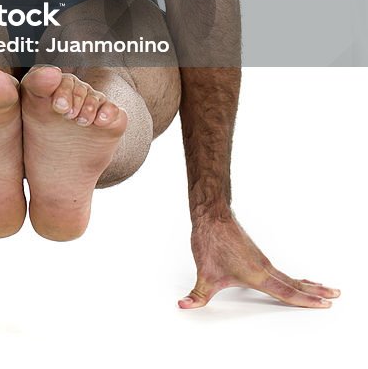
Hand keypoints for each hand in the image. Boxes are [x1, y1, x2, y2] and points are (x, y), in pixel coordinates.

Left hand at [179, 208, 340, 308]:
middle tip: (336, 295)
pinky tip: (295, 281)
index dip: (306, 300)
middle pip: (295, 283)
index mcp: (258, 275)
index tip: (325, 303)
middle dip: (315, 291)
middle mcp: (264, 268)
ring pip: (289, 276)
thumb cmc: (211, 242)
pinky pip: (281, 271)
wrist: (212, 215)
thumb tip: (183, 305)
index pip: (287, 292)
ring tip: (323, 288)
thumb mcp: (204, 275)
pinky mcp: (257, 256)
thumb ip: (196, 295)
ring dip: (307, 284)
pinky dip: (294, 277)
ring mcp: (262, 261)